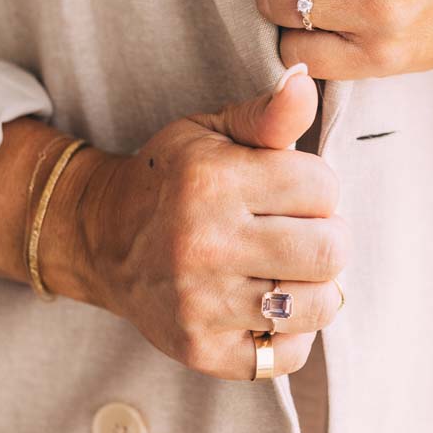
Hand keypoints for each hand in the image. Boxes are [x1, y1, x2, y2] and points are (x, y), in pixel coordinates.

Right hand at [44, 67, 349, 379]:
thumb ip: (269, 113)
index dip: (316, 186)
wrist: (102, 237)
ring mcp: (202, 305)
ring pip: (318, 304)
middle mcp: (205, 245)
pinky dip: (291, 331)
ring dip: (313, 284)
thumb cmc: (172, 177)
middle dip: (326, 236)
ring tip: (285, 267)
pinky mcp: (203, 351)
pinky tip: (266, 304)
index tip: (291, 190)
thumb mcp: (213, 131)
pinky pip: (290, 352)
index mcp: (212, 182)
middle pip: (331, 250)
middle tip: (297, 230)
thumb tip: (306, 80)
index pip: (323, 187)